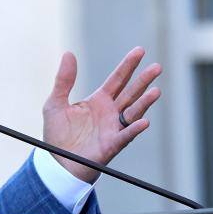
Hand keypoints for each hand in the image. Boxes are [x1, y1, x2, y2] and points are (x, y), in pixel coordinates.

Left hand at [42, 47, 161, 182]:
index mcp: (99, 100)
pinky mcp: (111, 144)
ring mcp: (113, 128)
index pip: (118, 79)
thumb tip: (68, 54)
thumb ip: (64, 80)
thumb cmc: (57, 135)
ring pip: (133, 112)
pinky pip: (126, 136)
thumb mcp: (55, 103)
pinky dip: (134, 129)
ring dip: (145, 103)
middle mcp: (110, 112)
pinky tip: (144, 122)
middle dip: (143, 80)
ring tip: (156, 91)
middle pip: (131, 92)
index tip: (140, 50)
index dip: (128, 65)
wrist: (57, 163)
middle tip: (157, 67)